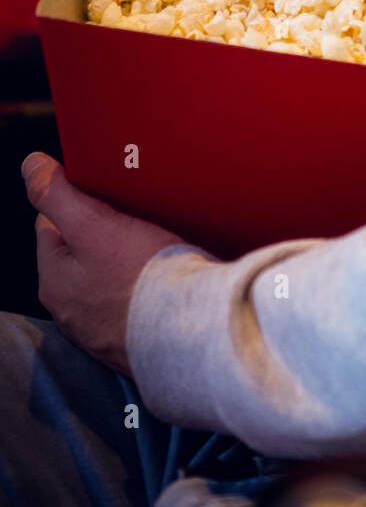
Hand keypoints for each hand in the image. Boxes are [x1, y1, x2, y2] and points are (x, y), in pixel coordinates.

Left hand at [20, 153, 189, 376]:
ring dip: (122, 263)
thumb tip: (31, 166)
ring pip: (105, 279)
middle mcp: (69, 311)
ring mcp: (100, 330)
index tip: (103, 195)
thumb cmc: (143, 277)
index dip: (75, 203)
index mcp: (52, 281)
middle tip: (132, 218)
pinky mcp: (132, 341)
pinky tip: (161, 278)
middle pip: (78, 254)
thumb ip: (57, 194)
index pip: (50, 226)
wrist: (194, 331)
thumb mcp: (93, 224)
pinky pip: (131, 302)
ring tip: (152, 246)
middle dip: (99, 234)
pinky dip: (142, 289)